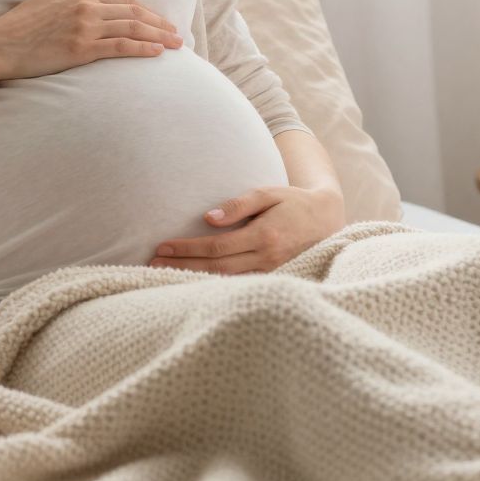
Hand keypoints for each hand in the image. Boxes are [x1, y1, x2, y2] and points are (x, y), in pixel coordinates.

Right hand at [0, 0, 183, 82]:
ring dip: (158, 35)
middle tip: (177, 33)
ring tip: (175, 44)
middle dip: (159, 22)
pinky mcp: (81, 48)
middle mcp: (86, 6)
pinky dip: (142, 48)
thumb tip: (84, 5)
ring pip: (132, 28)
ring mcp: (85, 27)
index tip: (160, 19)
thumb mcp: (45, 3)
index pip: (123, 0)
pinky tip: (156, 53)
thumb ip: (69, 2)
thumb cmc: (17, 27)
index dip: (146, 10)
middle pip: (134, 13)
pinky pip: (120, 47)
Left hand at [148, 184, 347, 274]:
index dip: (187, 249)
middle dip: (182, 266)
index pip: (216, 247)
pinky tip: (193, 285)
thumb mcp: (269, 193)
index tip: (161, 247)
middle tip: (151, 265)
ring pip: (226, 281)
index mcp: (265, 236)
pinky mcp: (272, 279)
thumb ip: (238, 205)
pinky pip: (238, 285)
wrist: (328, 221)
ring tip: (164, 276)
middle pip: (216, 268)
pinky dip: (214, 286)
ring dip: (194, 280)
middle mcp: (267, 258)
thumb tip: (208, 218)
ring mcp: (271, 273)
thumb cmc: (294, 203)